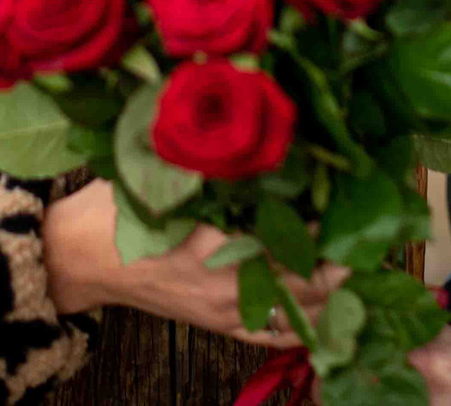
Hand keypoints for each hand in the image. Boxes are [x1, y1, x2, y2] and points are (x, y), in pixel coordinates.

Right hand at [41, 179, 343, 345]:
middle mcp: (225, 280)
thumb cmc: (114, 204)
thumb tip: (260, 119)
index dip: (331, 215)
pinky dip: (310, 319)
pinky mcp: (220, 324)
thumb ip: (207, 153)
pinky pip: (277, 331)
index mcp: (210, 236)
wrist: (76, 256)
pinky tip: (334, 302)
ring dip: (337, 283)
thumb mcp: (158, 166)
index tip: (357, 190)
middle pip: (308, 272)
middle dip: (346, 249)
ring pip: (301, 304)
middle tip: (373, 220)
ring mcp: (224, 308)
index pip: (291, 231)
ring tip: (363, 253)